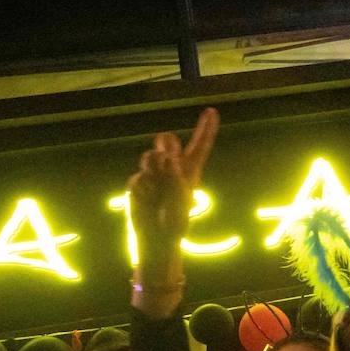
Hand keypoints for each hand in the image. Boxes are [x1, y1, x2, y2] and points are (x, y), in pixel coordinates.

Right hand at [127, 108, 218, 256]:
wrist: (156, 239)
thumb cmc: (175, 223)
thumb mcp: (181, 203)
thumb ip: (175, 179)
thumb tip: (167, 158)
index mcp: (190, 172)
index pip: (199, 146)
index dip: (205, 129)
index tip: (211, 111)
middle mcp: (172, 169)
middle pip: (167, 141)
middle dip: (166, 144)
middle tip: (167, 157)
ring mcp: (153, 174)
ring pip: (151, 156)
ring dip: (153, 167)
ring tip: (157, 186)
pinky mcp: (138, 183)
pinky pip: (139, 178)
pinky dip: (144, 188)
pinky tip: (147, 200)